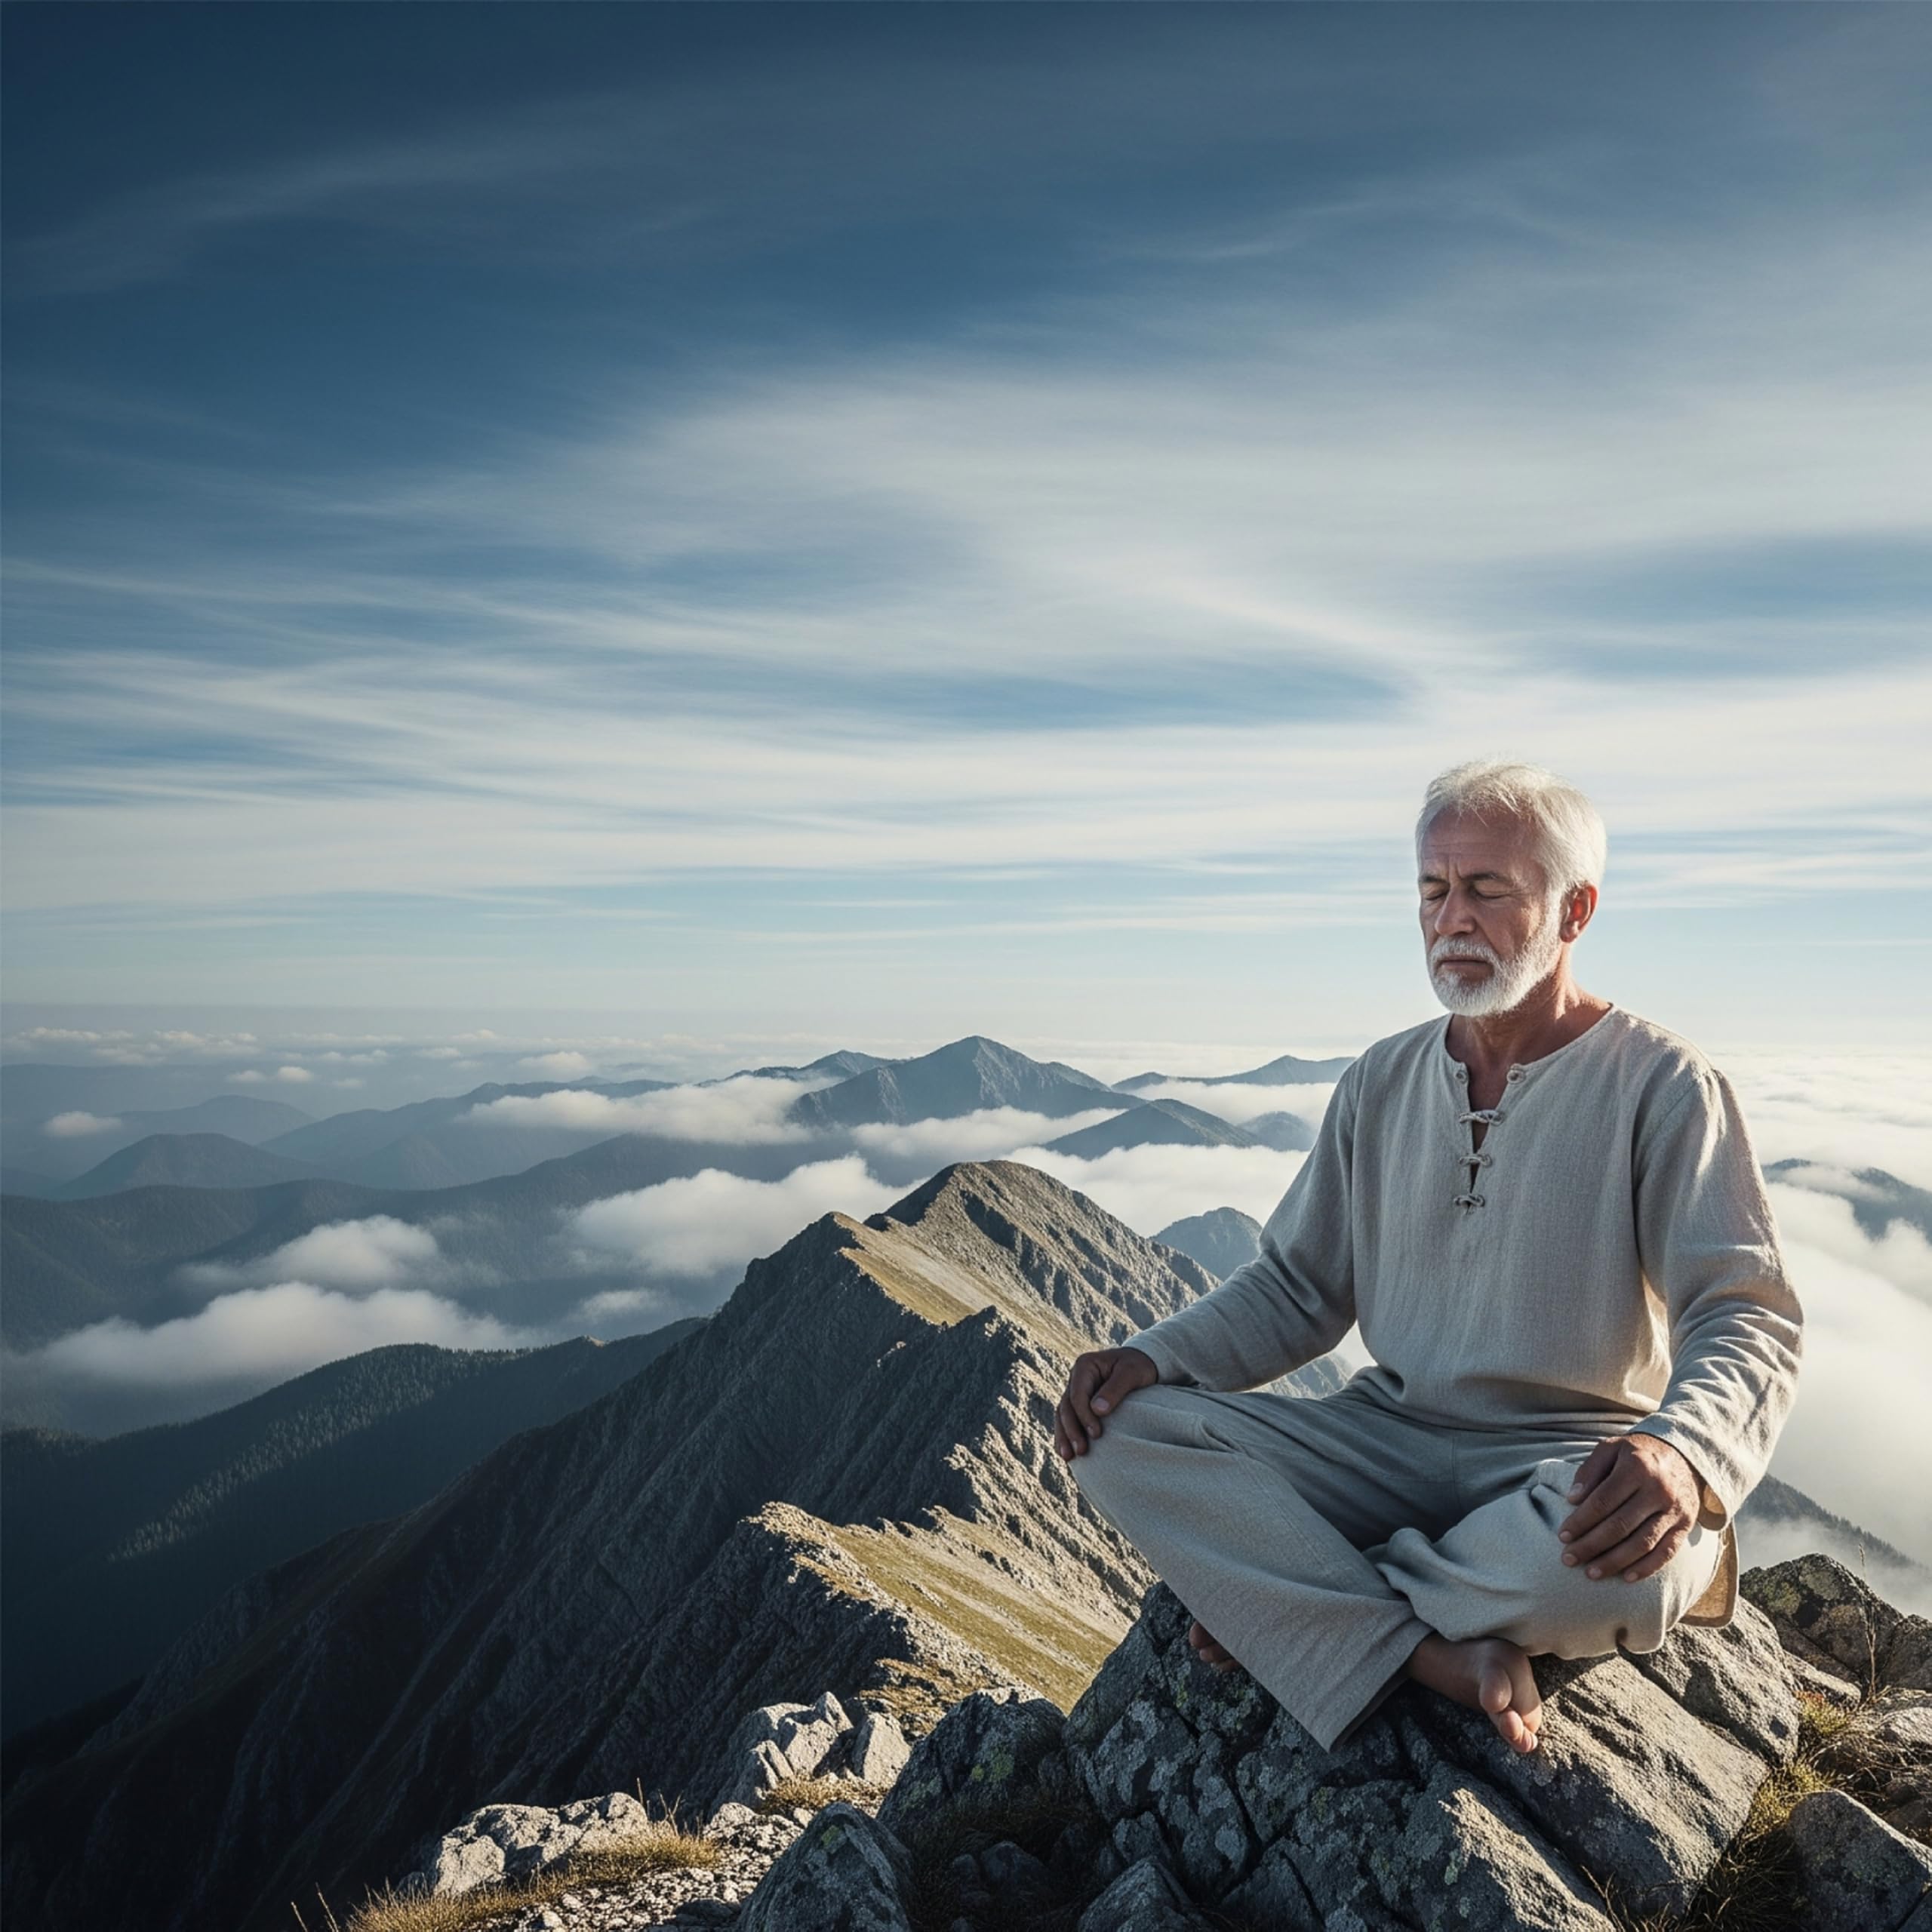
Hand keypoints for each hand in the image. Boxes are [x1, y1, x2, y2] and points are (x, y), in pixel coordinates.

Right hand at [1053, 1347, 1157, 1460]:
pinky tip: (1068, 1453)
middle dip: (1071, 1430)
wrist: (1143, 1363)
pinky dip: (1066, 1435)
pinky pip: (1068, 1420)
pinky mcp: (1080, 1403)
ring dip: (1064, 1436)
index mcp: (1084, 1366)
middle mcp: (1076, 1378)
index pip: (1077, 1395)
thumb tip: (1097, 1410)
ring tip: (1069, 1457)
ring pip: (1062, 1415)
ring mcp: (1076, 1391)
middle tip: (1081, 1451)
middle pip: (1066, 1407)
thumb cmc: (1139, 1366)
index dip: (1083, 1416)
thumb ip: (1115, 1389)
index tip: (1096, 1434)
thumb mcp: (1131, 1373)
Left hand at [1557, 1432, 1702, 1581]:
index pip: (1602, 1501)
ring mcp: (1674, 1510)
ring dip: (1615, 1562)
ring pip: (1642, 1543)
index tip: (1562, 1536)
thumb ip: (1589, 1470)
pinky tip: (1626, 1578)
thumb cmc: (1637, 1453)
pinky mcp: (1686, 1525)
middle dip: (1591, 1546)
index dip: (1580, 1521)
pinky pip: (1666, 1552)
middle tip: (1569, 1559)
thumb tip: (1572, 1499)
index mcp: (1636, 1467)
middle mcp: (1658, 1490)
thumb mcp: (1611, 1448)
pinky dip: (1647, 1568)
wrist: (1682, 1454)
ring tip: (1591, 1573)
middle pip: (1620, 1526)